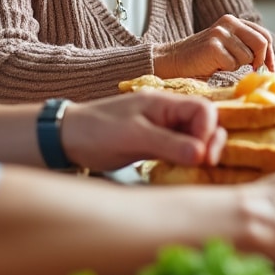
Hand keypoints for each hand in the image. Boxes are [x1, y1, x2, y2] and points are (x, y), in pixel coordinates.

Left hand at [59, 91, 226, 171]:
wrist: (64, 138)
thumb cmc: (96, 131)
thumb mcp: (133, 137)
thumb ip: (169, 144)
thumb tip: (202, 154)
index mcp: (164, 103)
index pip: (204, 110)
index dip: (209, 131)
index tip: (204, 154)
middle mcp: (167, 114)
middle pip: (203, 124)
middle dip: (210, 142)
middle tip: (206, 164)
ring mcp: (161, 129)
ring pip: (193, 138)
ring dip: (199, 153)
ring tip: (196, 169)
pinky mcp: (154, 145)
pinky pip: (179, 150)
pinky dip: (186, 160)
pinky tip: (184, 171)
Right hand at [162, 15, 274, 76]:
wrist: (174, 59)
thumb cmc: (203, 57)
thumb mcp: (228, 46)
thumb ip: (246, 46)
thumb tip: (270, 63)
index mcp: (235, 21)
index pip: (264, 35)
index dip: (270, 55)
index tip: (270, 69)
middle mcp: (229, 22)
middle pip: (261, 43)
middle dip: (259, 61)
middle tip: (251, 70)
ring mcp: (220, 33)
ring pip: (247, 57)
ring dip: (237, 66)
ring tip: (221, 63)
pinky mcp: (213, 46)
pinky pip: (232, 65)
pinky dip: (225, 70)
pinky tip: (213, 65)